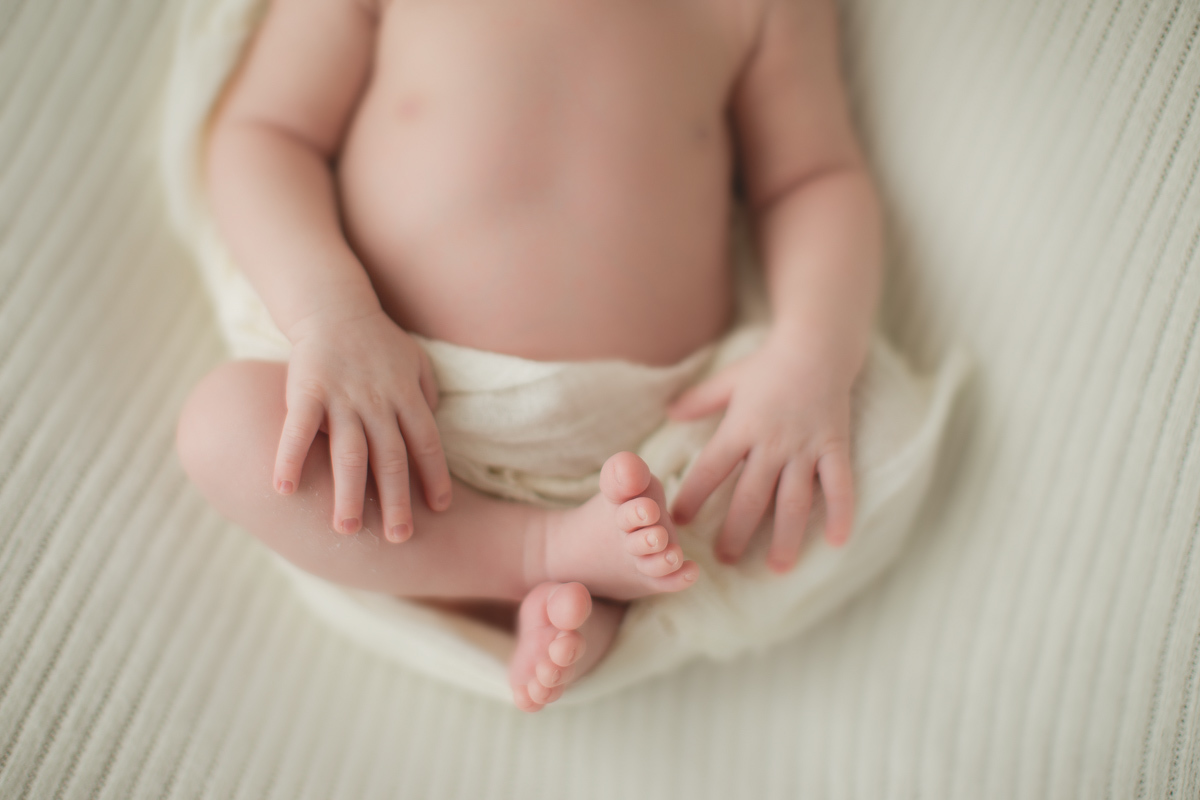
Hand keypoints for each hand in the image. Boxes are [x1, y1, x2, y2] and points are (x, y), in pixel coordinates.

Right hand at [273, 308, 451, 541]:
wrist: (335, 308)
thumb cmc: (378, 340)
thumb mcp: (417, 362)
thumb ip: (428, 397)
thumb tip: (435, 433)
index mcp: (407, 397)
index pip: (428, 444)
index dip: (435, 476)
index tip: (440, 509)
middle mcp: (378, 402)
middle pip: (392, 458)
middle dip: (397, 500)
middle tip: (398, 537)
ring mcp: (342, 397)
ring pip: (349, 453)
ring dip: (348, 493)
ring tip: (346, 530)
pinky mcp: (306, 391)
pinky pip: (298, 429)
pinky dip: (289, 459)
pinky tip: (282, 489)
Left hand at [669, 330, 855, 571]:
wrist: (817, 345)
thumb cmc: (768, 365)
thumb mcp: (728, 380)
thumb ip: (699, 401)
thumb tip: (667, 414)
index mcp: (741, 427)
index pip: (710, 470)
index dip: (693, 497)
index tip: (678, 522)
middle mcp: (772, 442)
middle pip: (750, 497)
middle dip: (736, 532)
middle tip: (725, 561)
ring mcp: (806, 447)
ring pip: (794, 501)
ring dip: (785, 537)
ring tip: (776, 568)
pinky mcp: (835, 446)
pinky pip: (839, 485)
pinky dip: (840, 513)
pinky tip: (835, 542)